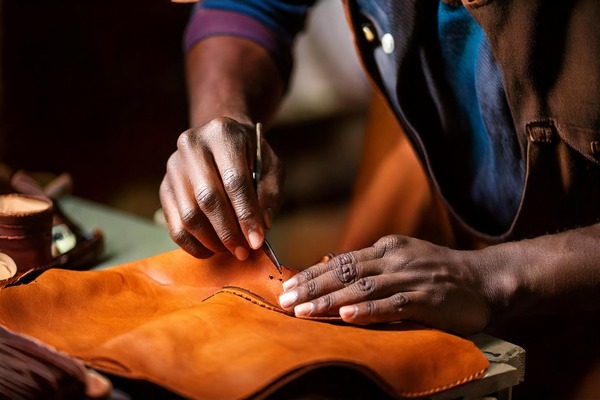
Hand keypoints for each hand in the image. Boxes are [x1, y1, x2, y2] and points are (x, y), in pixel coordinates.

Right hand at [160, 117, 283, 259]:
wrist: (222, 142)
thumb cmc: (252, 157)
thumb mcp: (271, 167)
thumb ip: (270, 194)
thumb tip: (261, 227)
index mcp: (223, 134)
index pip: (234, 180)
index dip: (246, 215)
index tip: (258, 241)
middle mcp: (192, 145)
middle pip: (208, 198)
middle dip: (228, 232)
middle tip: (244, 252)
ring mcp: (174, 167)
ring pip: (189, 215)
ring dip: (212, 241)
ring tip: (231, 250)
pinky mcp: (164, 187)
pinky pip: (174, 225)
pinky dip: (193, 245)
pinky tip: (211, 250)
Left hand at [279, 235, 493, 335]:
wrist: (485, 279)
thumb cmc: (438, 273)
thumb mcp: (402, 259)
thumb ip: (370, 266)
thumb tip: (331, 269)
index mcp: (387, 248)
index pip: (342, 261)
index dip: (313, 274)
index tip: (288, 286)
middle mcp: (395, 259)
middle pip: (345, 272)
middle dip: (312, 287)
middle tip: (285, 300)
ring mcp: (411, 278)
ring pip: (363, 288)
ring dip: (330, 301)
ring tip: (304, 311)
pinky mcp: (427, 299)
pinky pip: (393, 305)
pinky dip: (369, 311)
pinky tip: (348, 316)